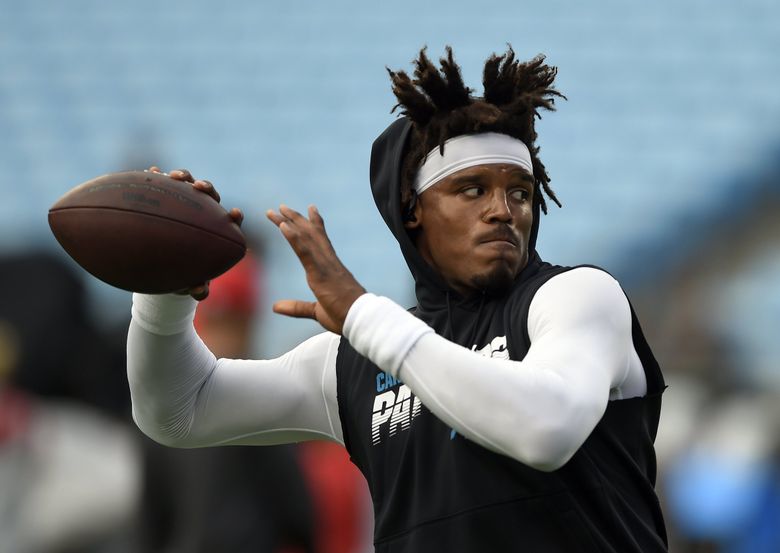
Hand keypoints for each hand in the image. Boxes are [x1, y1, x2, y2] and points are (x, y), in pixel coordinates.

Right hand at [147, 166, 243, 300]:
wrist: (164, 268)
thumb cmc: (184, 276)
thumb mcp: (190, 284)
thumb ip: (197, 288)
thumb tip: (198, 292)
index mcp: (216, 230)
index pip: (230, 220)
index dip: (234, 217)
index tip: (234, 214)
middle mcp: (203, 212)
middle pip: (209, 194)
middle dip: (206, 187)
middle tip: (199, 187)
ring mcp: (184, 202)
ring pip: (186, 184)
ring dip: (182, 176)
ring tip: (171, 176)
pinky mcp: (165, 198)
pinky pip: (161, 185)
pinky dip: (156, 178)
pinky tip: (148, 173)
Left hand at [266, 204, 365, 334]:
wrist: (361, 319)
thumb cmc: (344, 316)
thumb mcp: (316, 312)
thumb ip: (296, 308)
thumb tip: (275, 307)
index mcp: (329, 268)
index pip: (320, 241)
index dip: (314, 224)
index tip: (309, 209)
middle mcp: (328, 261)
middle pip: (310, 234)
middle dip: (296, 219)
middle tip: (281, 206)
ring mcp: (324, 265)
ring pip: (306, 237)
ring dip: (291, 222)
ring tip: (277, 210)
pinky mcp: (320, 273)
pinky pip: (305, 252)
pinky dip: (293, 237)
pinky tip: (283, 226)